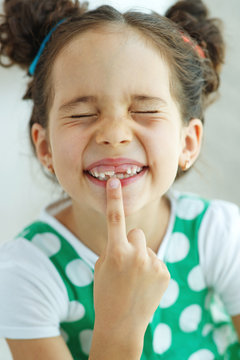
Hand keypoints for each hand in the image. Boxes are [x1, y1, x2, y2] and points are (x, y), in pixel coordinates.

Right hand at [93, 177, 169, 340]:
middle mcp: (136, 255)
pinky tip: (145, 285)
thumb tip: (129, 237)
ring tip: (135, 279)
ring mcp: (152, 264)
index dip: (114, 198)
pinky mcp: (164, 272)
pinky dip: (151, 269)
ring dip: (141, 257)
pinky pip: (156, 260)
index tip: (114, 181)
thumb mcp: (102, 267)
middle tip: (125, 262)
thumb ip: (114, 247)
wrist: (121, 324)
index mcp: (115, 252)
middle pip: (136, 232)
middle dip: (130, 242)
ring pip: (146, 248)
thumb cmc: (105, 294)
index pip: (114, 219)